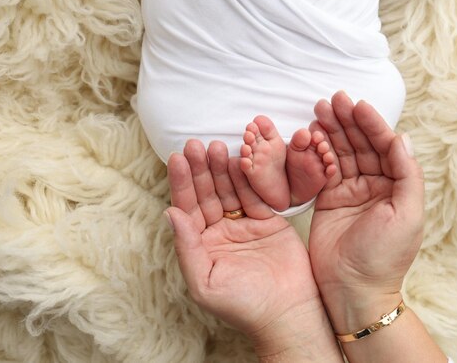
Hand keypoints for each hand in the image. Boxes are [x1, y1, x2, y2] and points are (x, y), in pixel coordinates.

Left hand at [164, 139, 321, 347]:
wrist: (287, 311)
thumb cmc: (242, 304)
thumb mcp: (204, 281)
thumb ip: (186, 246)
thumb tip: (169, 213)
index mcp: (200, 245)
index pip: (187, 207)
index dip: (182, 183)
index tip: (178, 158)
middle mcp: (219, 231)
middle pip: (207, 193)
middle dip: (201, 169)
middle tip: (197, 144)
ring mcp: (243, 225)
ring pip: (229, 190)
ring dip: (222, 168)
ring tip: (217, 146)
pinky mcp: (267, 221)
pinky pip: (255, 195)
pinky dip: (247, 178)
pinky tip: (240, 160)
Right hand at [308, 91, 425, 330]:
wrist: (353, 290)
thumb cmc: (385, 256)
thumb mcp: (407, 215)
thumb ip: (407, 174)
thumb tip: (402, 137)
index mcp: (398, 186)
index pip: (386, 146)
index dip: (372, 124)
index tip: (356, 105)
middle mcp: (375, 185)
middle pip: (361, 144)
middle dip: (347, 121)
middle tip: (332, 100)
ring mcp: (351, 191)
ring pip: (341, 153)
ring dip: (331, 131)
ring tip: (318, 111)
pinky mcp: (328, 200)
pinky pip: (323, 170)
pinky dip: (317, 153)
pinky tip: (310, 136)